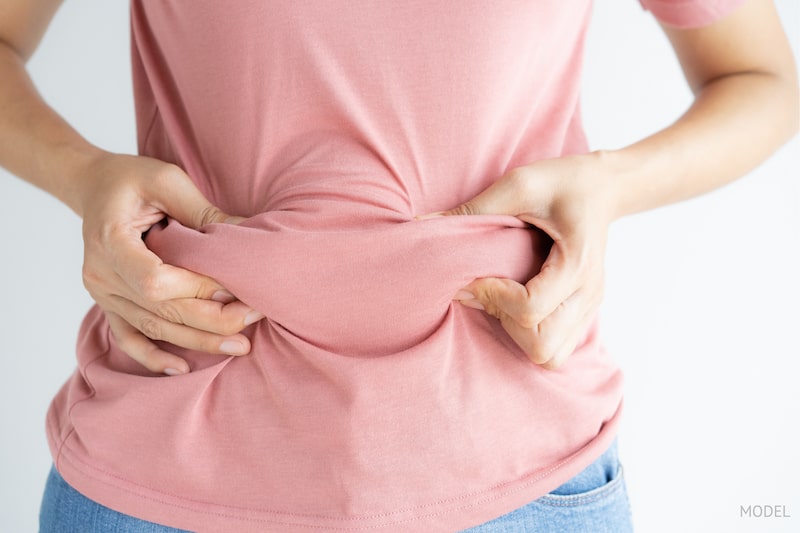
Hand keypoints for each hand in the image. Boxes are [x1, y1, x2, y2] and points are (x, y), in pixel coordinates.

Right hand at [77, 152, 263, 374]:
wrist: (92, 186)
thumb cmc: (131, 179)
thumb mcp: (166, 179)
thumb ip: (202, 211)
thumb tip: (247, 235)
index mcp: (110, 240)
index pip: (156, 281)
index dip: (197, 289)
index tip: (236, 288)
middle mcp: (101, 274)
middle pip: (160, 311)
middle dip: (210, 320)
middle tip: (253, 320)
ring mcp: (102, 293)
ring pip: (152, 328)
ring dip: (197, 340)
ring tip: (238, 347)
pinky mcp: (108, 303)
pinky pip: (128, 337)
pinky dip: (152, 357)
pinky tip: (182, 368)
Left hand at [436, 154, 616, 368]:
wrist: (604, 187)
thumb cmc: (564, 181)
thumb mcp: (518, 184)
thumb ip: (473, 208)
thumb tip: (421, 223)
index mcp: (576, 264)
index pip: (530, 309)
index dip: (494, 297)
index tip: (479, 275)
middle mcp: (588, 294)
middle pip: (542, 346)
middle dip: (505, 322)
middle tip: (490, 290)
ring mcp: (588, 307)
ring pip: (550, 355)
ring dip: (518, 334)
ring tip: (502, 299)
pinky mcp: (582, 312)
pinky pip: (556, 347)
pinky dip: (530, 335)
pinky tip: (515, 302)